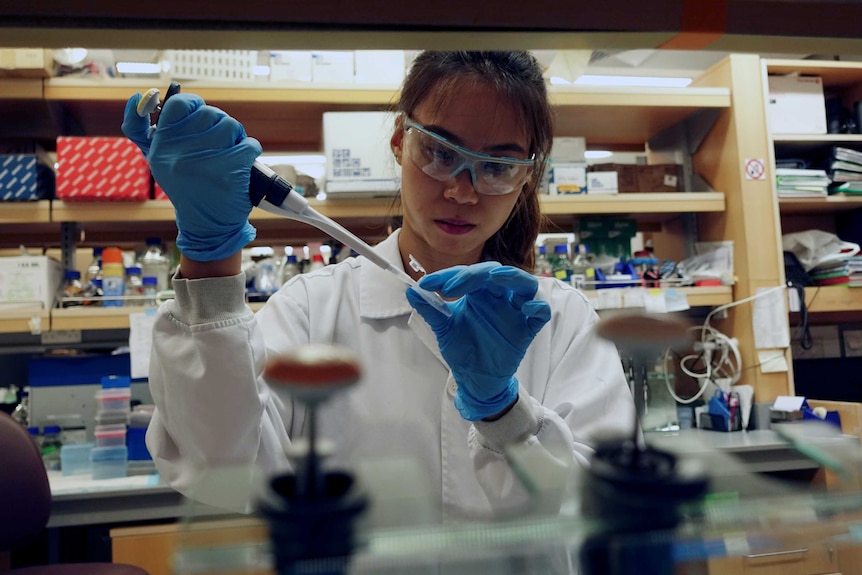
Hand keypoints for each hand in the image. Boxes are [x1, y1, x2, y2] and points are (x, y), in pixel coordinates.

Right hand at [122, 92, 261, 261]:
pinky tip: (242, 164)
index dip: (194, 105)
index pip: (178, 104)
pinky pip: (249, 144)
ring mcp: (205, 162)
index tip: (200, 116)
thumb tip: (140, 96)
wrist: (206, 227)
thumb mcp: (159, 161)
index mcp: (161, 147)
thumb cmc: (186, 188)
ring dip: (236, 138)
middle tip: (218, 144)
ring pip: (231, 126)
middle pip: (210, 114)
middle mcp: (180, 154)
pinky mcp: (230, 170)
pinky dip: (250, 151)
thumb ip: (143, 130)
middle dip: (219, 125)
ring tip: (229, 155)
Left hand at [406, 262, 550, 420]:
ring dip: (512, 278)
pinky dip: (537, 307)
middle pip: (496, 273)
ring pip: (524, 285)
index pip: (468, 274)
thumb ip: (430, 309)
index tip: (427, 285)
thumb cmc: (462, 349)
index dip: (448, 275)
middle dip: (475, 274)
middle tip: (452, 286)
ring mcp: (515, 312)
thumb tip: (410, 290)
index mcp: (479, 292)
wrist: (474, 379)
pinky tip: (526, 308)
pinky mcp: (527, 329)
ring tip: (496, 278)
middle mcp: (499, 297)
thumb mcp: (443, 328)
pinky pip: (541, 313)